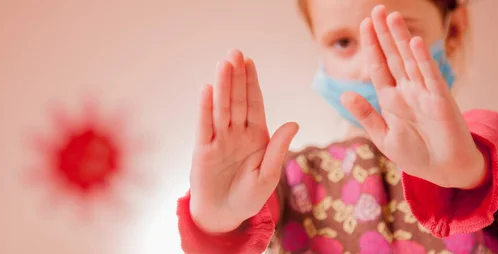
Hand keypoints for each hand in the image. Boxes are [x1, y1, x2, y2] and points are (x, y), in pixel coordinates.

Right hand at [189, 49, 298, 232]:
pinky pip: (204, 126)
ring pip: (221, 108)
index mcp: (255, 136)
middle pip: (237, 100)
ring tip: (223, 64)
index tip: (250, 62)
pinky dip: (205, 109)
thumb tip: (293, 123)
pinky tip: (207, 90)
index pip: (254, 104)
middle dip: (237, 77)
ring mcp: (219, 140)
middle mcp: (236, 133)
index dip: (252, 83)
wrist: (224, 216)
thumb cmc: (248, 197)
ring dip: (223, 86)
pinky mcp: (203, 151)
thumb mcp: (268, 176)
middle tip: (235, 52)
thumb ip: (278, 149)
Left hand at [342, 5, 485, 188]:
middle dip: (384, 34)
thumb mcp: (383, 136)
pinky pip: (430, 76)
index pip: (378, 66)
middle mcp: (407, 91)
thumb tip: (345, 94)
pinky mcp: (440, 101)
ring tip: (391, 17)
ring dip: (401, 39)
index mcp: (391, 99)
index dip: (371, 46)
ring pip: (410, 60)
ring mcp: (424, 93)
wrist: (443, 171)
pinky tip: (414, 43)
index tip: (364, 25)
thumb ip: (365, 115)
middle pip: (392, 57)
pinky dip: (422, 60)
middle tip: (376, 10)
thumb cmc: (415, 155)